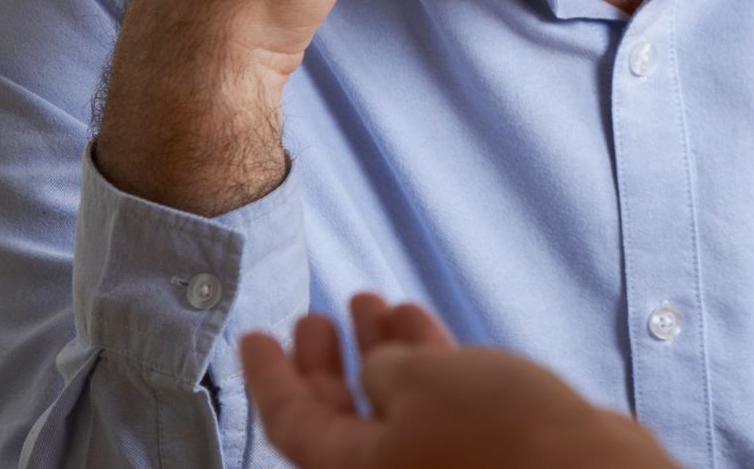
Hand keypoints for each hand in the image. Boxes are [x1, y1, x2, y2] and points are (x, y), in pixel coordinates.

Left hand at [243, 296, 681, 468]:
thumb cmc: (499, 434)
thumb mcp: (418, 379)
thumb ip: (383, 365)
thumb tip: (379, 365)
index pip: (290, 421)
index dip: (269, 374)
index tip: (254, 335)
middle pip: (338, 417)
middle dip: (325, 361)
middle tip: (312, 318)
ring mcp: (437, 464)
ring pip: (391, 406)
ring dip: (379, 350)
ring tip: (370, 301)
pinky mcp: (481, 453)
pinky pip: (434, 405)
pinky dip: (424, 363)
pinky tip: (420, 321)